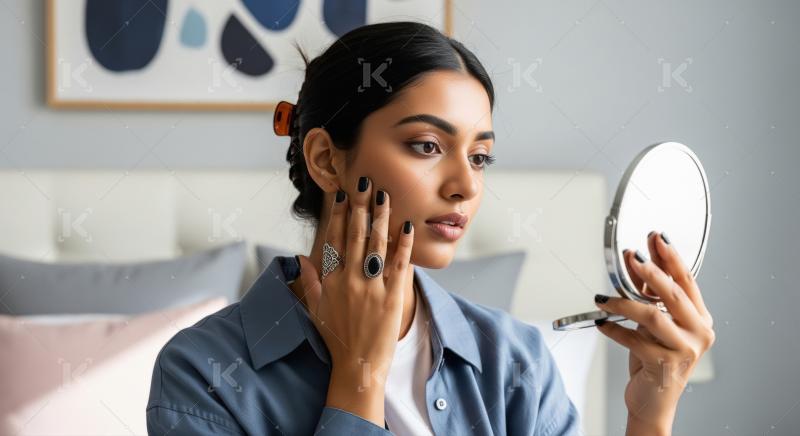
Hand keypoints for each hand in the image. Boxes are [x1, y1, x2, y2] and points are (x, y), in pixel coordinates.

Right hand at [295, 175, 414, 425]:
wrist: (357, 367)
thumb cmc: (336, 339)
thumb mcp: (315, 309)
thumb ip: (309, 281)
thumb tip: (300, 258)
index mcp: (331, 280)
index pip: (335, 239)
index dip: (339, 214)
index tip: (342, 194)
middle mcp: (349, 280)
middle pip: (356, 235)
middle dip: (360, 205)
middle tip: (365, 180)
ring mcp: (371, 288)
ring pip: (377, 244)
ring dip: (381, 217)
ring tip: (384, 194)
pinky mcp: (392, 298)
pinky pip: (399, 265)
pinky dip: (403, 245)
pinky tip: (407, 226)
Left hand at [594, 231, 714, 433]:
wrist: (654, 400)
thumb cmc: (655, 358)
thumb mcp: (653, 323)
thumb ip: (647, 293)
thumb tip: (634, 260)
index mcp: (700, 318)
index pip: (686, 281)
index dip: (671, 257)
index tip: (656, 237)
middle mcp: (699, 332)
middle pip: (673, 294)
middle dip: (651, 271)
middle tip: (631, 255)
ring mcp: (684, 350)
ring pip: (652, 316)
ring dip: (623, 303)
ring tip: (602, 298)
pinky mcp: (664, 366)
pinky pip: (634, 340)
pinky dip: (614, 330)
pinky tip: (601, 324)